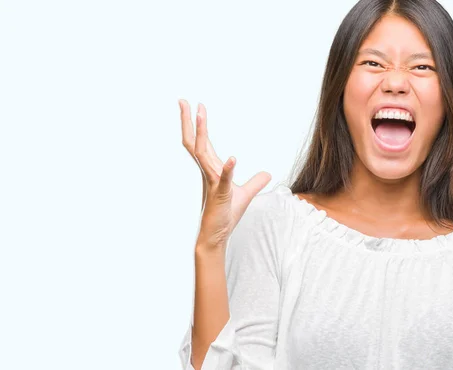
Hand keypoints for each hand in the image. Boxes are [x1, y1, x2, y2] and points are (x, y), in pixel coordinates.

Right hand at [179, 99, 271, 250]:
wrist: (216, 237)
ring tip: (201, 114)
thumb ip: (255, 182)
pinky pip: (223, 180)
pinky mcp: (220, 195)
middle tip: (183, 100)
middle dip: (189, 121)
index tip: (196, 107)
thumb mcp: (246, 195)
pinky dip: (228, 169)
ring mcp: (212, 183)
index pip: (202, 143)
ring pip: (203, 154)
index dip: (198, 125)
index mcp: (212, 170)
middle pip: (195, 142)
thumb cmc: (226, 215)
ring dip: (203, 133)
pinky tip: (232, 158)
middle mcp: (208, 173)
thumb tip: (268, 174)